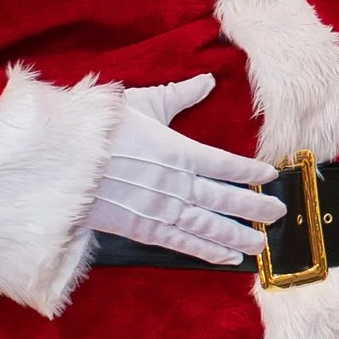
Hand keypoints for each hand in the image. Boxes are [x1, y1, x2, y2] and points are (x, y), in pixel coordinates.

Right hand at [90, 75, 283, 268]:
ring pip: (209, 226)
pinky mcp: (141, 228)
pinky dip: (207, 251)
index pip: (225, 164)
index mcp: (177, 150)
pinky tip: (229, 257)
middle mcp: (175, 183)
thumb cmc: (97, 127)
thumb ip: (179, 96)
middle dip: (255, 208)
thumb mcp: (142, 103)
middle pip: (225, 199)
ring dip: (238, 236)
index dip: (250, 171)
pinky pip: (182, 243)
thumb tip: (208, 81)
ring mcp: (159, 208)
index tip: (270, 175)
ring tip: (262, 244)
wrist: (57, 159)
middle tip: (280, 215)